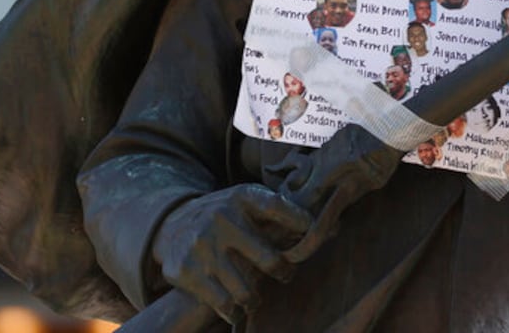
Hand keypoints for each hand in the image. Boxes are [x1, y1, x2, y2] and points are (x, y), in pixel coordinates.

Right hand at [150, 184, 310, 323]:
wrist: (173, 223)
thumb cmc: (227, 216)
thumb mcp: (250, 203)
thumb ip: (285, 214)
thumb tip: (335, 228)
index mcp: (241, 197)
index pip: (277, 206)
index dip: (299, 221)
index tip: (313, 231)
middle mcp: (221, 218)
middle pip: (268, 259)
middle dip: (283, 272)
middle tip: (285, 274)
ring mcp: (203, 246)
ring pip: (246, 289)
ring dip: (255, 298)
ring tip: (256, 296)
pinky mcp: (186, 270)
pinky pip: (222, 304)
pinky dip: (233, 311)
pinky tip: (237, 308)